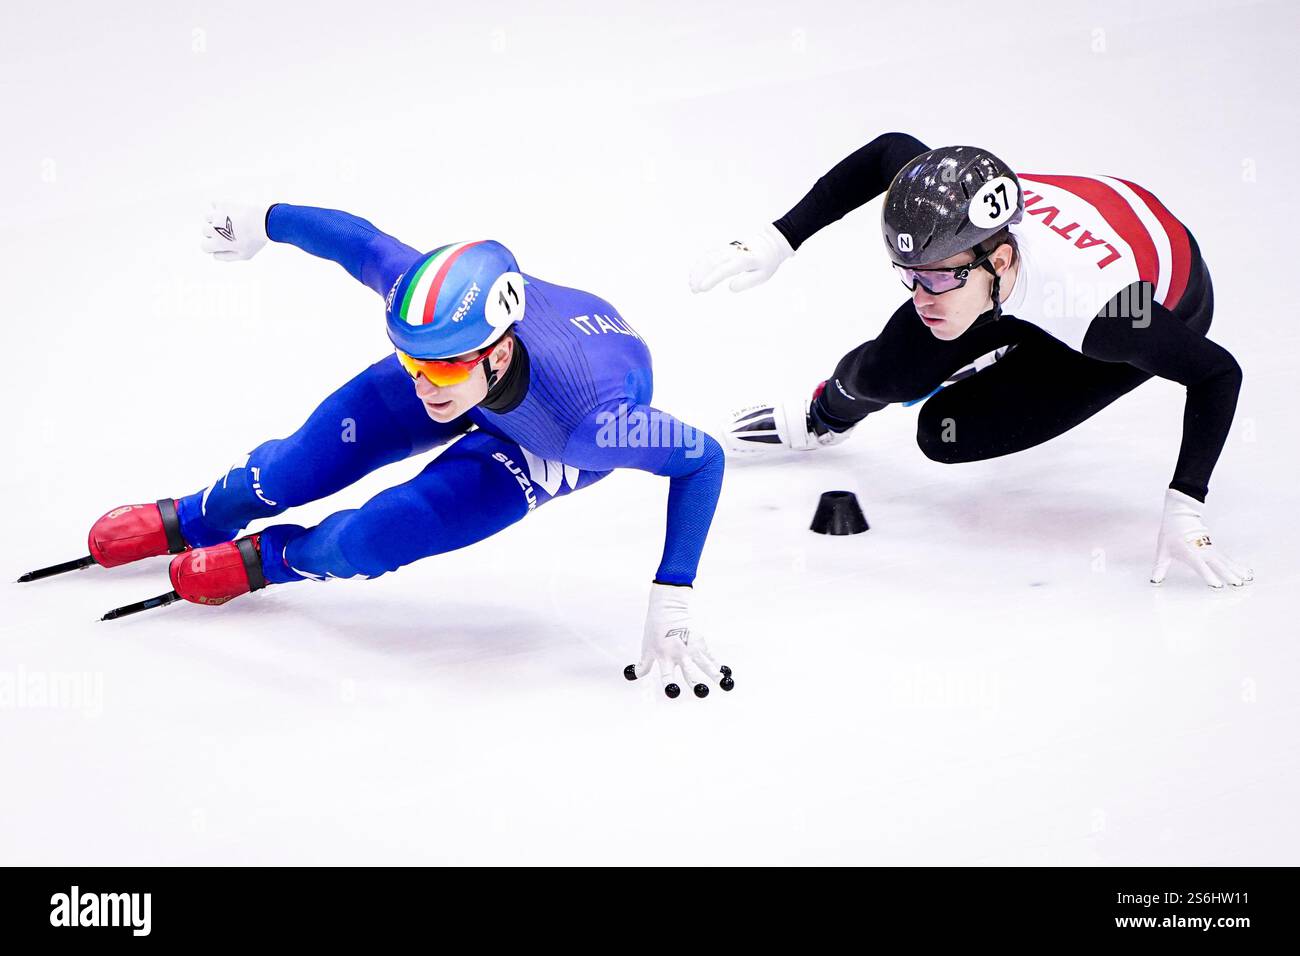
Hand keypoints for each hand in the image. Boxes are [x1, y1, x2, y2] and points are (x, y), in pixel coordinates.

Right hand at [201, 201, 268, 260]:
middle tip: (229, 232)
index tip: (222, 243)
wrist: (264, 222)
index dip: (212, 246)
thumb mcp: (244, 255)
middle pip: (205, 231)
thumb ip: (227, 257)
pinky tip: (228, 211)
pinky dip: (218, 207)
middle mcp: (214, 229)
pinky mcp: (223, 204)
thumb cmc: (255, 240)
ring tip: (229, 221)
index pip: (204, 246)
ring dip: (215, 219)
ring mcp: (217, 216)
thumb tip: (214, 255)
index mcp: (218, 243)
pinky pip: (213, 204)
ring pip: (207, 217)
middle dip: (214, 232)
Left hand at [625, 583, 733, 698]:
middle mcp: (679, 655)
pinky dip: (718, 664)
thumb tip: (633, 676)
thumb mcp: (647, 647)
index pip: (667, 675)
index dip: (669, 685)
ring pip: (704, 665)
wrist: (669, 608)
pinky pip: (711, 656)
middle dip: (696, 684)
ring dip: (714, 674)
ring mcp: (691, 649)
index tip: (673, 693)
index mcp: (665, 658)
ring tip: (723, 683)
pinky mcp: (700, 642)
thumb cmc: (655, 629)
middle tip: (702, 692)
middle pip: (689, 673)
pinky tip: (726, 672)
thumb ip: (643, 665)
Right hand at [688, 223, 792, 293]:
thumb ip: (747, 282)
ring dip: (698, 270)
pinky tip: (694, 273)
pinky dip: (700, 263)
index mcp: (744, 259)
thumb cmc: (766, 263)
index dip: (712, 279)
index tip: (702, 289)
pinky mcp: (725, 247)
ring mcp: (728, 248)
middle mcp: (734, 252)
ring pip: (709, 257)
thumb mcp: (762, 276)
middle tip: (693, 290)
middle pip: (712, 262)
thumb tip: (730, 287)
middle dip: (700, 276)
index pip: (725, 269)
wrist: (770, 243)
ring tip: (691, 284)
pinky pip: (709, 253)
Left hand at [1150, 489, 1253, 588]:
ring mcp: (1210, 549)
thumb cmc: (1170, 533)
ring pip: (1226, 561)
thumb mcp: (1162, 551)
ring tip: (1247, 579)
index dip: (1208, 575)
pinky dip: (1237, 565)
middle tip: (1238, 584)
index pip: (1200, 566)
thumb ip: (1160, 567)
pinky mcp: (1214, 548)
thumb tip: (1154, 581)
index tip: (1217, 585)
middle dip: (1228, 575)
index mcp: (1189, 552)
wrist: (1180, 515)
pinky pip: (1227, 558)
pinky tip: (1246, 571)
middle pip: (1218, 564)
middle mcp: (1202, 551)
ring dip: (1237, 570)